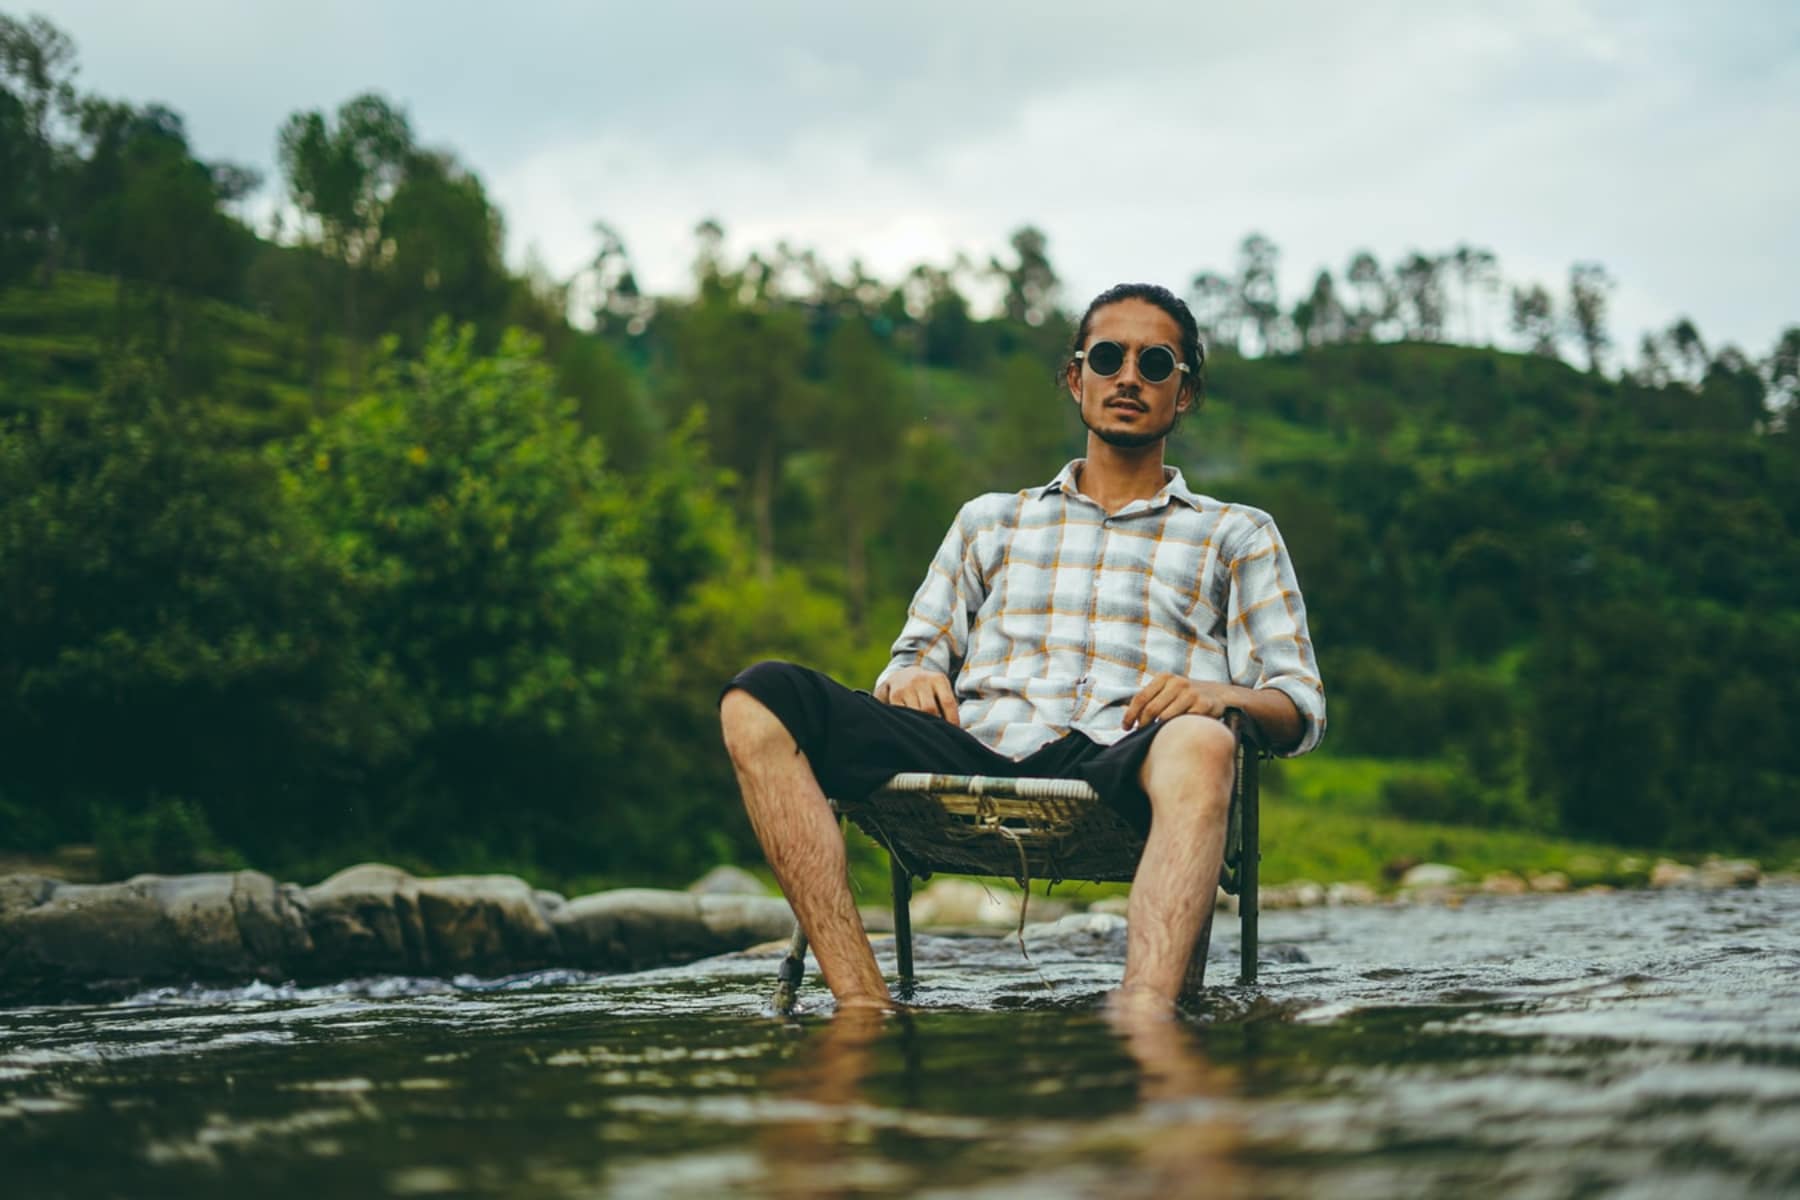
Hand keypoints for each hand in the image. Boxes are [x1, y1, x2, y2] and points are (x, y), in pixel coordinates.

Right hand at [875, 666, 960, 724]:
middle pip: (930, 709)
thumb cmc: (927, 688)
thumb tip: (955, 728)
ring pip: (916, 713)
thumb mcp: (939, 688)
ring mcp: (907, 687)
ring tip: (925, 732)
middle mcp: (922, 680)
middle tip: (937, 733)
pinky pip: (903, 713)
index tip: (954, 731)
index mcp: (938, 679)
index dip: (952, 719)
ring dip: (921, 724)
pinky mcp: (895, 695)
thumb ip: (946, 704)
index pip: (948, 702)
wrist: (902, 675)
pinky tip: (911, 725)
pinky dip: (909, 721)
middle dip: (934, 723)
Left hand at [1122, 673, 1237, 730]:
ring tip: (1155, 736)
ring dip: (1158, 730)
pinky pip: (1183, 722)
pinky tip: (1175, 733)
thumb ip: (1150, 699)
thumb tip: (1127, 719)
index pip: (1141, 698)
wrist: (1218, 694)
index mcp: (1165, 677)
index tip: (1126, 727)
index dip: (1130, 715)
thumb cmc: (1185, 696)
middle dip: (1143, 725)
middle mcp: (1177, 682)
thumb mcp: (1168, 689)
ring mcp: (1192, 693)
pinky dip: (1176, 730)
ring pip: (1165, 718)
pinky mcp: (1204, 704)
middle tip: (1140, 735)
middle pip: (1151, 709)